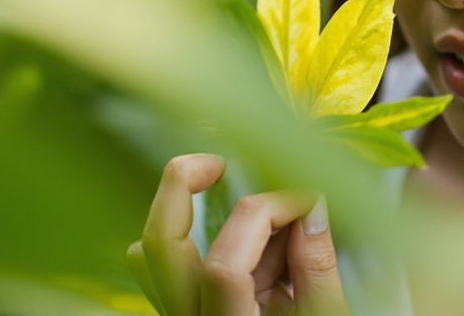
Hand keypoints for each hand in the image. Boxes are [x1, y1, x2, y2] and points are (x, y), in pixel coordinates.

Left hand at [126, 154, 349, 315]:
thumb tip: (312, 204)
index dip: (268, 214)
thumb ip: (318, 268)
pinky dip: (190, 241)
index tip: (307, 197)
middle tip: (218, 162)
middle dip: (182, 186)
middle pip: (158, 245)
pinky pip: (158, 269)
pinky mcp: (179, 313)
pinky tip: (240, 243)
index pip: (225, 265)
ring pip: (145, 255)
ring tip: (243, 215)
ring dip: (185, 216)